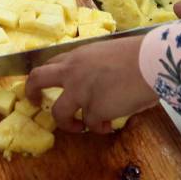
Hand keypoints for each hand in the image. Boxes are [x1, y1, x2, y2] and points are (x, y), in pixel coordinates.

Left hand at [25, 36, 156, 133]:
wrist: (150, 61)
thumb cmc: (137, 54)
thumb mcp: (105, 52)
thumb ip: (93, 65)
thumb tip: (96, 82)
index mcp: (76, 56)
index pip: (51, 64)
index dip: (45, 76)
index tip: (44, 85)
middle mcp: (72, 72)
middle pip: (38, 79)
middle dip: (30, 92)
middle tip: (33, 102)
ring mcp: (80, 91)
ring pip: (59, 113)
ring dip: (68, 124)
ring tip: (80, 127)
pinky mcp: (93, 109)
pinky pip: (91, 124)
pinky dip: (100, 127)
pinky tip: (109, 124)